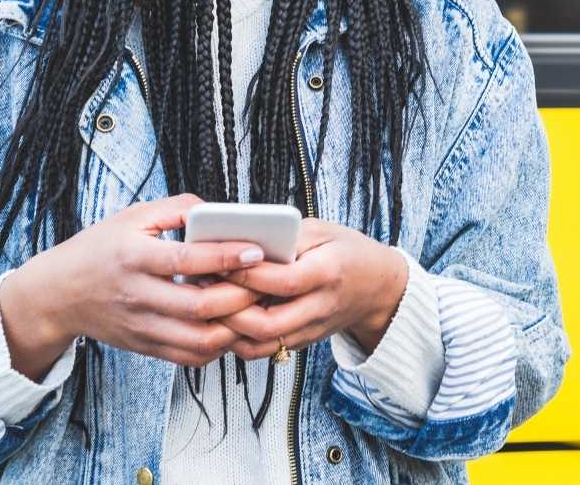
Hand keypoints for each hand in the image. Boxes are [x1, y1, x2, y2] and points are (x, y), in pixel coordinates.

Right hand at [0, 193, 278, 379]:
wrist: (57, 295)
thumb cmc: (100, 248)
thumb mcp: (133, 217)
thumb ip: (178, 208)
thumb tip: (221, 210)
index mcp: (134, 258)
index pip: (186, 260)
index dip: (225, 256)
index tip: (257, 250)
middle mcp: (137, 296)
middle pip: (198, 306)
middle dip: (241, 297)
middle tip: (269, 282)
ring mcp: (141, 327)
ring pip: (198, 339)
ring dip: (234, 327)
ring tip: (255, 307)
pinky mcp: (145, 347)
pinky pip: (189, 356)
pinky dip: (218, 346)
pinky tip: (231, 326)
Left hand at [216, 218, 408, 356]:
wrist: (376, 289)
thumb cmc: (345, 251)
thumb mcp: (322, 231)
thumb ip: (286, 237)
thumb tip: (242, 241)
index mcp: (329, 272)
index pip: (284, 281)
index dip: (248, 275)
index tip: (219, 261)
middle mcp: (320, 307)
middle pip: (268, 323)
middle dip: (229, 309)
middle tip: (203, 289)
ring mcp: (310, 330)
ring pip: (261, 344)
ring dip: (228, 330)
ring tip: (206, 306)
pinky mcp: (300, 343)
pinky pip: (262, 348)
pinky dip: (237, 337)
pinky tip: (220, 317)